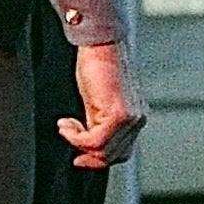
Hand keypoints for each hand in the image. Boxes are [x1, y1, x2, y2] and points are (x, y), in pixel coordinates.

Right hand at [59, 39, 145, 171]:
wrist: (99, 44)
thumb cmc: (97, 64)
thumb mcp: (97, 101)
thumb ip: (97, 122)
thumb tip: (86, 143)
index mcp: (136, 116)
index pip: (122, 152)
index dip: (99, 160)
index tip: (80, 158)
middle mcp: (137, 119)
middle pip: (112, 155)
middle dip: (86, 152)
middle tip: (67, 137)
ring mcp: (130, 119)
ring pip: (102, 150)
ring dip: (77, 141)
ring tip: (66, 125)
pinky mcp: (118, 115)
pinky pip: (94, 141)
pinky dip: (75, 136)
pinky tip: (67, 124)